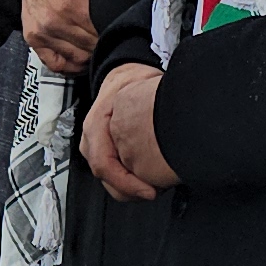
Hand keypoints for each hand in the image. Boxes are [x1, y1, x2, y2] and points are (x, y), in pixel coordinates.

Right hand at [20, 0, 109, 74]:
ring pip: (77, 57)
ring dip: (91, 54)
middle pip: (90, 45)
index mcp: (64, 2)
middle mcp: (50, 22)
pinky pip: (56, 64)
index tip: (118, 23)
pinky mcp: (34, 40)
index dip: (112, 28)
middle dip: (104, 41)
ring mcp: (40, 34)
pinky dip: (72, 65)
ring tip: (100, 43)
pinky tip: (83, 57)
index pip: (97, 29)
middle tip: (113, 33)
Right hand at [80, 64, 178, 199]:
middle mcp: (91, 139)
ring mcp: (94, 148)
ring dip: (132, 188)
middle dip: (133, 190)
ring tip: (155, 186)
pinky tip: (147, 180)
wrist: (123, 75)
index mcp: (96, 125)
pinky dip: (130, 182)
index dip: (128, 183)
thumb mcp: (142, 91)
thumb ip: (154, 109)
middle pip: (106, 178)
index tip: (151, 190)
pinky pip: (113, 175)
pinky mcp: (102, 153)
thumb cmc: (130, 82)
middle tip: (158, 190)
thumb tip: (174, 129)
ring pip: (109, 180)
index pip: (104, 165)